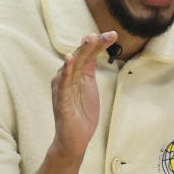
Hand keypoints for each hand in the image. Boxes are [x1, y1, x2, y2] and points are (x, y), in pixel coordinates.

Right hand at [50, 32, 117, 157]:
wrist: (74, 140)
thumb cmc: (81, 114)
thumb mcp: (89, 87)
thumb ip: (89, 69)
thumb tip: (93, 50)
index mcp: (76, 74)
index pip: (87, 54)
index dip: (98, 44)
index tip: (112, 35)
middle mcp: (67, 78)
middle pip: (81, 56)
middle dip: (92, 44)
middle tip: (103, 34)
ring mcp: (63, 88)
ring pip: (73, 66)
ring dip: (80, 52)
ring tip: (89, 39)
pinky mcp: (61, 100)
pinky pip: (63, 84)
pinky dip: (66, 71)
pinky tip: (69, 59)